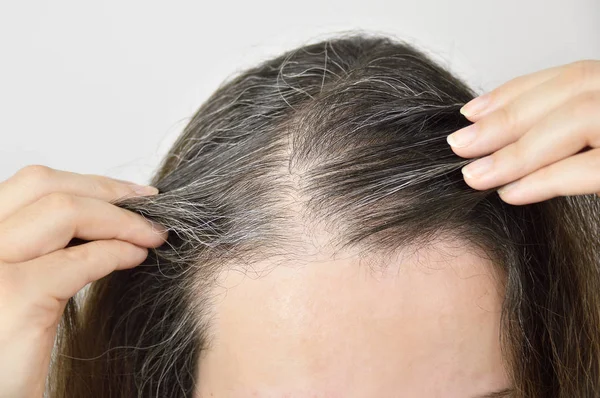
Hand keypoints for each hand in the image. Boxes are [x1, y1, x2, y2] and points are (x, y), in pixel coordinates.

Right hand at [0, 165, 167, 397]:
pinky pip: (81, 259)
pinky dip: (118, 251)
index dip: (86, 182)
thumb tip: (99, 220)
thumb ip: (41, 247)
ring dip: (121, 218)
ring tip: (151, 234)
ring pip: (65, 210)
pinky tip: (137, 257)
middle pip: (45, 185)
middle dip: (107, 191)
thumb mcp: (16, 280)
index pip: (29, 186)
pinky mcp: (15, 298)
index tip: (127, 193)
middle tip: (148, 203)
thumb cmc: (2, 346)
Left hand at [447, 60, 599, 204]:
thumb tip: (496, 142)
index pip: (570, 78)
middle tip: (459, 144)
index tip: (470, 112)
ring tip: (474, 176)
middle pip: (571, 89)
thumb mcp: (595, 144)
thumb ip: (562, 136)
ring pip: (577, 118)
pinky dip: (543, 179)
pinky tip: (510, 193)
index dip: (515, 93)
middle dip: (505, 118)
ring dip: (515, 150)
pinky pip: (589, 167)